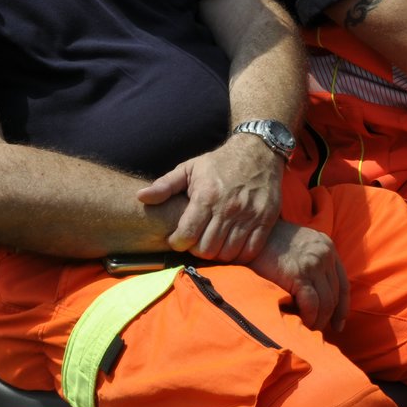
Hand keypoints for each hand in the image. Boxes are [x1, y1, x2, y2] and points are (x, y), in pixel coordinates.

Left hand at [136, 132, 284, 261]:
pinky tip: (232, 245)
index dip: (178, 242)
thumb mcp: (189, 168)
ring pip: (227, 253)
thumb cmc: (219, 163)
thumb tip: (140, 197)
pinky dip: (239, 254)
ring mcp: (249, 215)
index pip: (186, 236)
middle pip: (206, 249)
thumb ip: (164, 185)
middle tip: (196, 241)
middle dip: (196, 250)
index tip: (178, 238)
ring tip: (213, 242)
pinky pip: (250, 251)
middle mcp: (228, 207)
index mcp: (206, 195)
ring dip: (217, 254)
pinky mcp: (266, 220)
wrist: (258, 151)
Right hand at [248, 220, 349, 331]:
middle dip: (328, 317)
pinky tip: (300, 324)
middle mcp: (325, 253)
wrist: (247, 236)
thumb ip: (310, 264)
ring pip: (326, 303)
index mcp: (326, 246)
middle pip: (335, 295)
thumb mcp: (297, 248)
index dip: (342, 307)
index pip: (343, 283)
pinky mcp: (299, 274)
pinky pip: (312, 304)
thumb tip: (316, 295)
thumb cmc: (267, 245)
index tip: (338, 325)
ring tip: (306, 330)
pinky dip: (309, 318)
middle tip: (317, 331)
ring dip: (318, 321)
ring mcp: (314, 263)